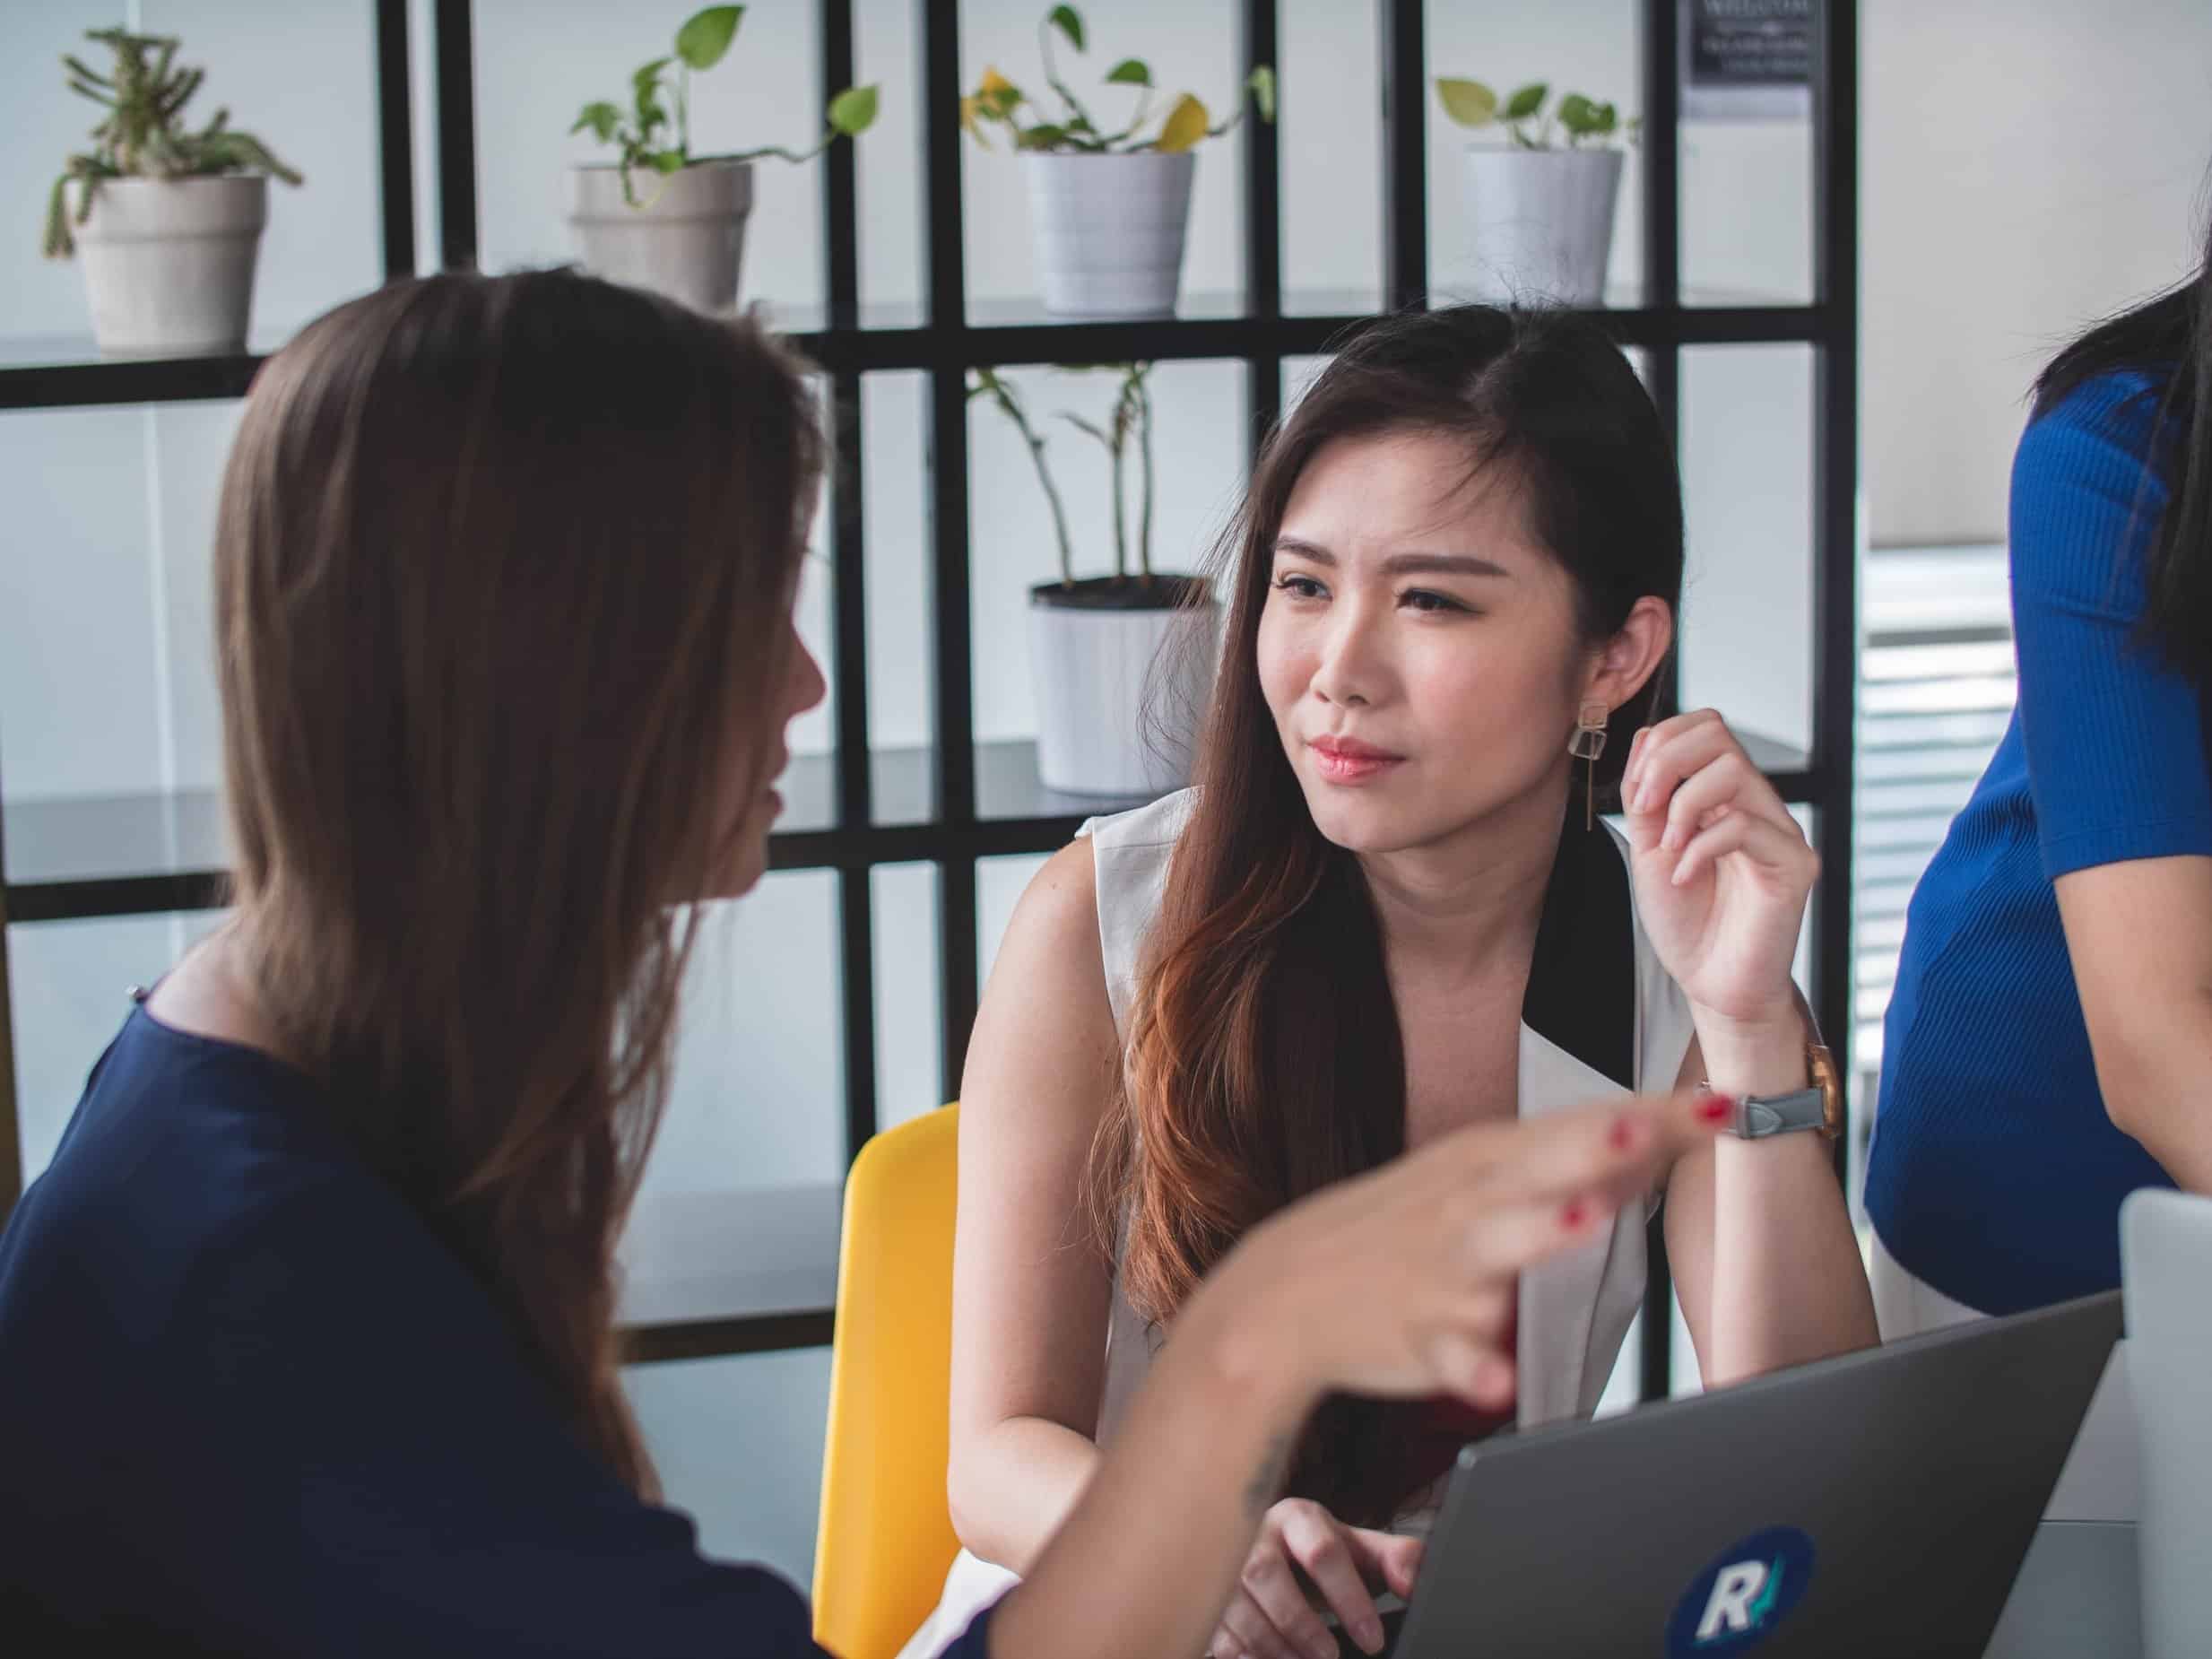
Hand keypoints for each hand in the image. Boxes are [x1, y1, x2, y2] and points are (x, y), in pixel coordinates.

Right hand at [1194, 1089, 1726, 1416]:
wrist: (1286, 1292)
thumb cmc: (1398, 1230)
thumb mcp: (1476, 1178)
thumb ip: (1569, 1165)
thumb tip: (1661, 1138)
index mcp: (1488, 1160)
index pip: (1584, 1126)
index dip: (1657, 1117)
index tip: (1725, 1105)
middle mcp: (1467, 1202)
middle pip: (1539, 1166)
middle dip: (1590, 1145)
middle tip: (1644, 1126)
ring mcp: (1441, 1267)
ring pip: (1494, 1247)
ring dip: (1538, 1231)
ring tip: (1583, 1218)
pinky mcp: (1416, 1334)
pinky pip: (1448, 1355)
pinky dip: (1471, 1368)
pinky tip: (1495, 1380)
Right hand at [1206, 1499, 1422, 1658]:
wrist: (1275, 1555)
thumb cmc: (1321, 1555)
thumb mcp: (1361, 1551)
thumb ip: (1397, 1560)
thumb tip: (1416, 1582)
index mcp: (1297, 1518)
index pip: (1322, 1551)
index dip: (1349, 1598)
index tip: (1371, 1639)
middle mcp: (1254, 1535)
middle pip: (1265, 1574)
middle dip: (1301, 1623)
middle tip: (1332, 1657)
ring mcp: (1224, 1565)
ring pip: (1237, 1606)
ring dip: (1273, 1644)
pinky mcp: (1208, 1598)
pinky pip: (1216, 1630)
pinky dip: (1243, 1654)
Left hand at [1618, 710, 1817, 1030]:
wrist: (1712, 983)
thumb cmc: (1686, 921)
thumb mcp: (1649, 848)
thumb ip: (1648, 796)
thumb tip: (1647, 738)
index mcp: (1723, 795)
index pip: (1704, 727)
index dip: (1661, 744)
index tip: (1636, 795)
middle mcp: (1757, 804)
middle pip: (1719, 732)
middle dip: (1666, 763)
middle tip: (1646, 810)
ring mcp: (1780, 831)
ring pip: (1734, 770)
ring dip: (1683, 805)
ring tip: (1668, 848)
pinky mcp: (1795, 865)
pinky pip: (1746, 826)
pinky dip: (1699, 847)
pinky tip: (1683, 877)